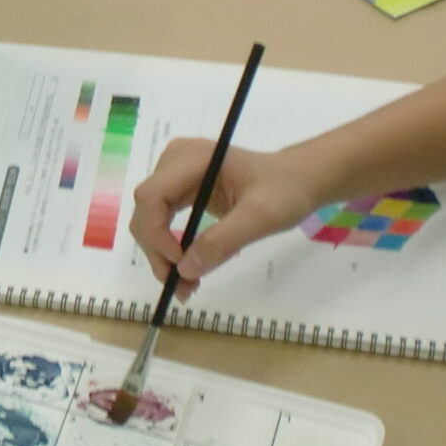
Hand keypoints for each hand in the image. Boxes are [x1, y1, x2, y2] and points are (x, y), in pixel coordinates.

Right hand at [129, 139, 317, 298]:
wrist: (299, 180)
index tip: (180, 265)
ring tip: (187, 285)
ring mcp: (176, 175)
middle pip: (146, 209)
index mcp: (193, 158)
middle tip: (182, 287)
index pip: (150, 195)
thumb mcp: (261, 218)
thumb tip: (184, 270)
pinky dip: (170, 249)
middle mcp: (176, 161)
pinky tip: (187, 270)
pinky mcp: (182, 190)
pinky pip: (162, 221)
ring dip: (162, 255)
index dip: (156, 233)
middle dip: (157, 251)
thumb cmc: (285, 191)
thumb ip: (223, 241)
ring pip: (149, 219)